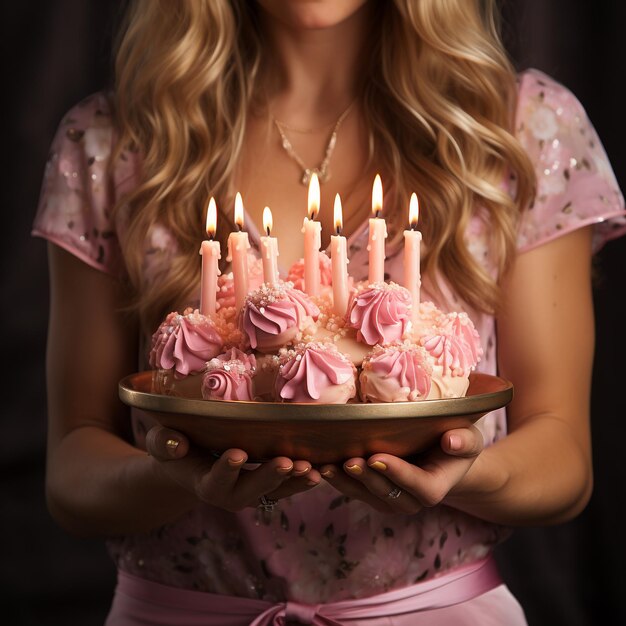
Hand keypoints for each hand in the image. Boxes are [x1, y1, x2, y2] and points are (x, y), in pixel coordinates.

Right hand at [145, 425, 320, 511]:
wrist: (189, 464)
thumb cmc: (175, 447)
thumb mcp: (161, 443)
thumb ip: (164, 443)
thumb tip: (175, 443)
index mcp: (204, 483)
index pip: (215, 481)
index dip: (226, 470)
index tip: (236, 454)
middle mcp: (230, 494)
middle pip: (251, 491)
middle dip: (268, 477)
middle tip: (285, 462)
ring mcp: (251, 493)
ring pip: (275, 492)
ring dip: (293, 482)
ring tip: (311, 470)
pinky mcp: (268, 487)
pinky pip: (287, 487)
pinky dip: (303, 480)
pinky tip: (320, 469)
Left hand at [319, 426, 483, 513]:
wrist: (443, 454)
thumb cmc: (457, 440)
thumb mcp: (469, 437)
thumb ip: (464, 441)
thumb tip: (453, 441)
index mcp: (435, 487)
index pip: (418, 486)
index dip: (398, 474)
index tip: (377, 458)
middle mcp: (412, 500)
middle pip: (387, 494)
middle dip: (367, 478)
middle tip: (349, 461)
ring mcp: (390, 499)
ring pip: (366, 495)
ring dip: (346, 482)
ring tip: (327, 466)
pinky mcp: (373, 493)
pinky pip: (354, 490)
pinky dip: (338, 479)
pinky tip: (322, 466)